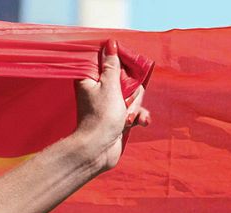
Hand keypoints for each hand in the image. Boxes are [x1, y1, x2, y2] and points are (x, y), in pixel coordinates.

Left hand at [72, 41, 149, 170]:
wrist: (98, 150)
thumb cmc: (100, 117)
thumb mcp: (109, 85)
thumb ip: (112, 65)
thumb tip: (110, 44)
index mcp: (92, 78)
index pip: (110, 61)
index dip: (122, 65)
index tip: (126, 74)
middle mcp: (100, 90)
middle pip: (127, 79)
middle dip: (133, 91)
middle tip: (125, 101)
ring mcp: (111, 104)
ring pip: (134, 95)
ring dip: (136, 106)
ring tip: (128, 117)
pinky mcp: (119, 118)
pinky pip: (135, 111)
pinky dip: (138, 116)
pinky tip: (138, 122)